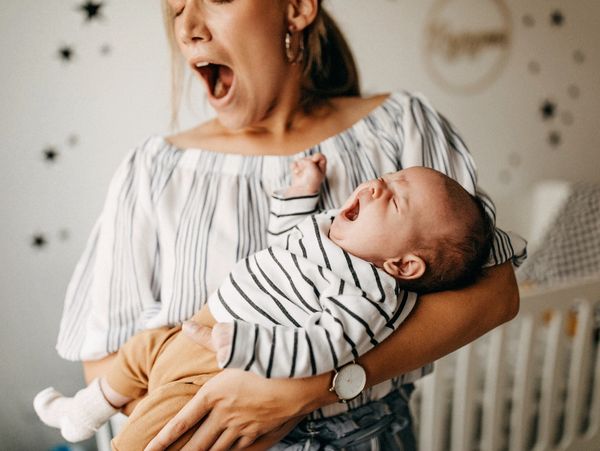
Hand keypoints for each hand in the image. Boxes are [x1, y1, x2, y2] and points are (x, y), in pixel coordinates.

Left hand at [144, 323, 333, 450]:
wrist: (303, 381)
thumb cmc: (269, 362)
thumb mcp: (237, 347)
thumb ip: (210, 338)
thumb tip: (187, 325)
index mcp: (214, 394)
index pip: (182, 421)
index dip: (163, 438)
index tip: (148, 450)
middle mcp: (225, 415)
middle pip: (196, 443)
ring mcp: (242, 427)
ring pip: (216, 450)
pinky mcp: (258, 434)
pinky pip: (238, 450)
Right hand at [286, 154, 326, 196]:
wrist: (302, 190)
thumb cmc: (311, 181)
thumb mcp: (314, 169)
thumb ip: (309, 160)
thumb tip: (300, 161)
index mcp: (321, 166)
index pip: (320, 156)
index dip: (317, 156)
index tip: (314, 160)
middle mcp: (314, 166)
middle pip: (310, 157)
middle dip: (307, 162)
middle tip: (308, 171)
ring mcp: (305, 168)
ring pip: (301, 159)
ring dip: (300, 166)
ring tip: (302, 173)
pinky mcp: (297, 169)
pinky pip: (294, 163)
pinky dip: (294, 167)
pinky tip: (296, 172)